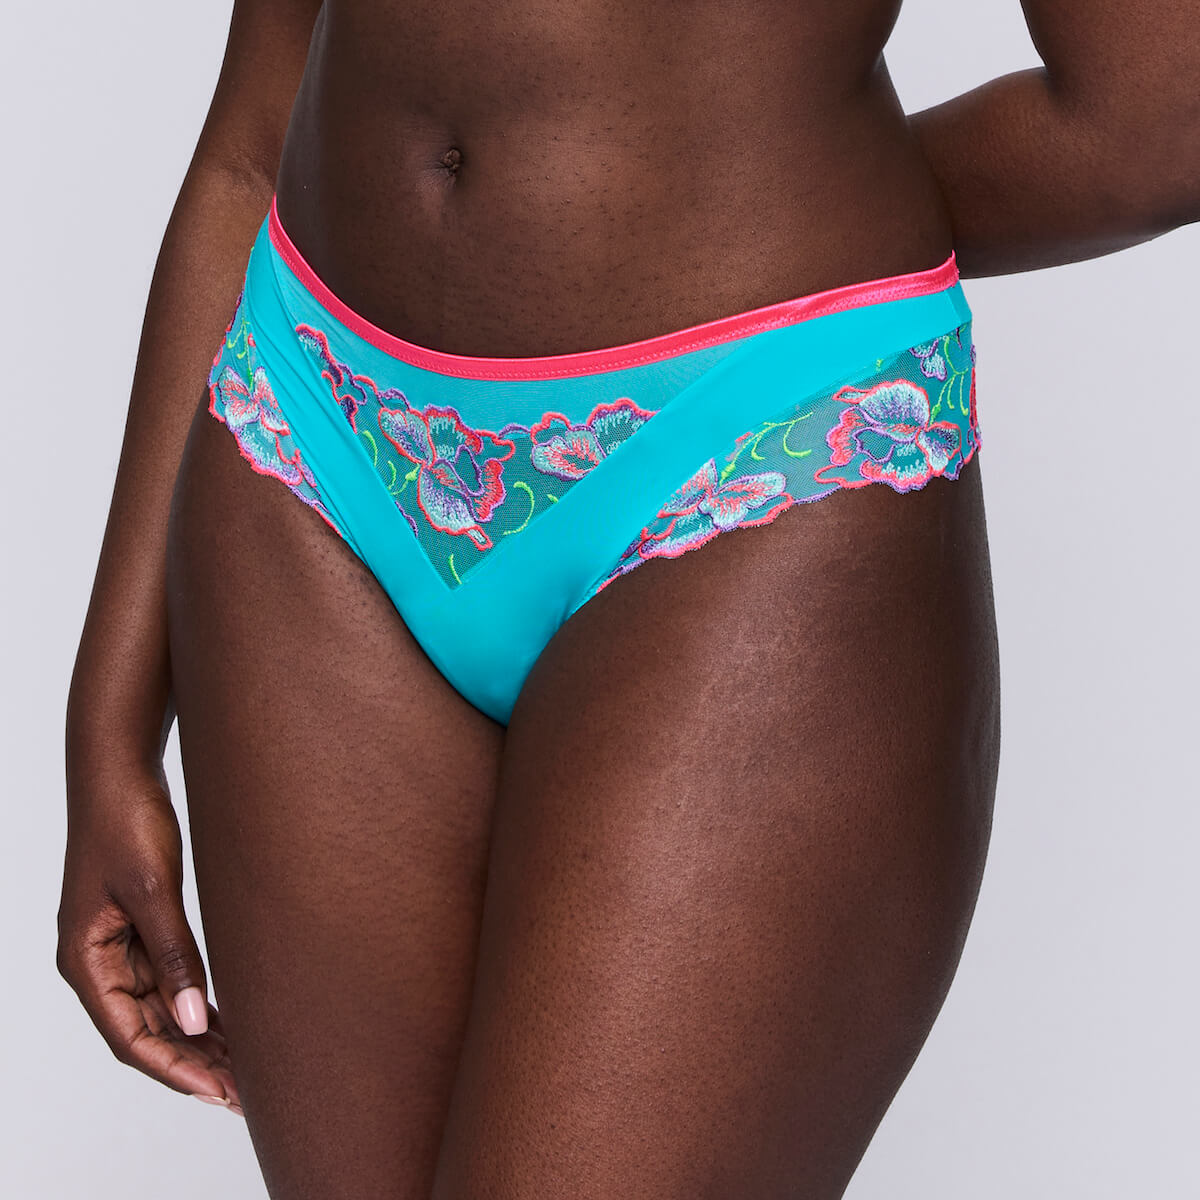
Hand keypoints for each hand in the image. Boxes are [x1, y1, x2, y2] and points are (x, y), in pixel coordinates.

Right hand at [56, 765, 241, 1114]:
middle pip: (146, 1029)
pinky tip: (230, 1020)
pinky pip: (169, 980)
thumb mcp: (154, 890)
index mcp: (85, 960)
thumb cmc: (127, 822)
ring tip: (247, 1063)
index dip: (174, 1069)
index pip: (129, 1037)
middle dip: (193, 1062)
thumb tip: (193, 1019)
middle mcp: (98, 961)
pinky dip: (197, 1002)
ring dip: (198, 1037)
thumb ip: (175, 954)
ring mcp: (119, 945)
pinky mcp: (142, 925)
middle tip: (245, 1090)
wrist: (122, 771)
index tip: (218, 1091)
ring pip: (161, 1009)